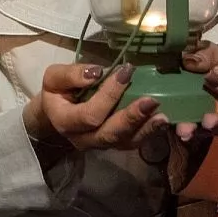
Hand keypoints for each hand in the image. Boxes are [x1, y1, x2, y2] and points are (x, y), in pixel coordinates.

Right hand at [24, 63, 167, 151]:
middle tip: (151, 100)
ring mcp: (100, 145)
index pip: (90, 113)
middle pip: (110, 134)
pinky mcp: (115, 145)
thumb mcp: (54, 78)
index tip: (126, 71)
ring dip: (146, 130)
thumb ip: (71, 75)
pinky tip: (162, 122)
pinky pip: (133, 143)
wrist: (56, 114)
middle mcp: (83, 139)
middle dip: (132, 118)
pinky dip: (149, 133)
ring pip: (125, 143)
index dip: (109, 94)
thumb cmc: (58, 92)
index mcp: (65, 122)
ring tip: (163, 117)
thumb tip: (97, 73)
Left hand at [174, 42, 217, 141]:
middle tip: (207, 121)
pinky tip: (166, 126)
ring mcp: (213, 125)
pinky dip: (177, 131)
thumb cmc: (208, 62)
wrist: (190, 74)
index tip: (208, 77)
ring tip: (183, 130)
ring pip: (209, 134)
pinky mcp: (194, 130)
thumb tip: (189, 61)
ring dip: (196, 131)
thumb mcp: (209, 53)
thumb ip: (203, 55)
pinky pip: (188, 134)